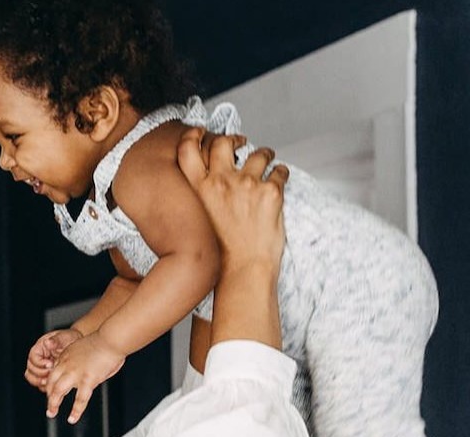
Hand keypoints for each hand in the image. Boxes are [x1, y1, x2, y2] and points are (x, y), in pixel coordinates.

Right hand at [25, 328, 81, 388]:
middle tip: (51, 373)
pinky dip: (45, 386)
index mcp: (39, 349)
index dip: (40, 363)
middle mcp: (37, 359)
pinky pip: (40, 385)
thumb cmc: (68, 339)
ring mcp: (40, 369)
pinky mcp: (46, 376)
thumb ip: (55, 340)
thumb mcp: (63, 337)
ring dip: (39, 382)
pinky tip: (53, 385)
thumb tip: (48, 342)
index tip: (50, 364)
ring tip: (50, 382)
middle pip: (30, 370)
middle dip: (40, 374)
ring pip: (32, 378)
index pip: (32, 358)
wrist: (77, 345)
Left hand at [44, 333, 126, 423]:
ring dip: (53, 404)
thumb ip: (82, 359)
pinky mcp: (87, 380)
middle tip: (49, 406)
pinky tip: (72, 418)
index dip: (51, 384)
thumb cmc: (104, 341)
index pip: (53, 372)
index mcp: (66, 356)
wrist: (111, 339)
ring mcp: (76, 373)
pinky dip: (75, 411)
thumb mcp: (84, 347)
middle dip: (48, 395)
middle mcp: (67, 364)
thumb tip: (87, 370)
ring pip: (58, 391)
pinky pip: (80, 399)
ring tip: (51, 413)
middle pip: (51, 382)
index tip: (51, 391)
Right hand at [177, 127, 288, 265]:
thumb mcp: (200, 218)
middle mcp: (220, 182)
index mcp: (199, 189)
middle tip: (241, 142)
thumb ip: (204, 194)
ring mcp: (246, 184)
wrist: (243, 270)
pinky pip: (279, 171)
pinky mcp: (271, 191)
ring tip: (268, 158)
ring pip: (258, 153)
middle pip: (223, 143)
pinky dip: (282, 172)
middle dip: (234, 139)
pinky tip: (281, 177)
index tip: (201, 132)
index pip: (188, 149)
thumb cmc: (221, 251)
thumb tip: (216, 177)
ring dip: (264, 153)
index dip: (194, 136)